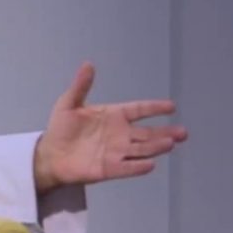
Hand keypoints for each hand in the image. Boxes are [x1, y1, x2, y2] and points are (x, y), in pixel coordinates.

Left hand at [33, 62, 188, 193]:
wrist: (50, 155)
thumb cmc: (61, 129)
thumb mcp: (69, 103)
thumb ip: (81, 86)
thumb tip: (88, 64)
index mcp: (113, 116)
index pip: (138, 110)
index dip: (154, 108)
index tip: (171, 106)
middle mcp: (120, 134)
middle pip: (147, 133)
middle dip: (165, 132)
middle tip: (182, 132)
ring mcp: (117, 152)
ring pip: (141, 149)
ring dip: (156, 147)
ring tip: (170, 143)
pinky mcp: (109, 168)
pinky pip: (126, 168)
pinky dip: (137, 167)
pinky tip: (150, 164)